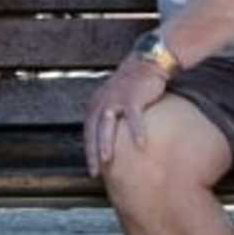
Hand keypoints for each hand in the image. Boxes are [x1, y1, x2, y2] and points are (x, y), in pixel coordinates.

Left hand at [83, 56, 169, 177]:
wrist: (145, 63)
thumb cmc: (132, 88)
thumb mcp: (115, 101)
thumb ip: (111, 119)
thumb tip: (113, 145)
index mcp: (96, 105)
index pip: (88, 132)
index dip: (89, 152)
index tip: (92, 171)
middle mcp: (102, 102)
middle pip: (93, 131)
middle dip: (92, 152)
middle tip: (95, 171)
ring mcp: (116, 99)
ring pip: (107, 124)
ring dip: (106, 142)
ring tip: (107, 160)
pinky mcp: (132, 97)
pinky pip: (133, 116)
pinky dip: (136, 130)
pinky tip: (141, 145)